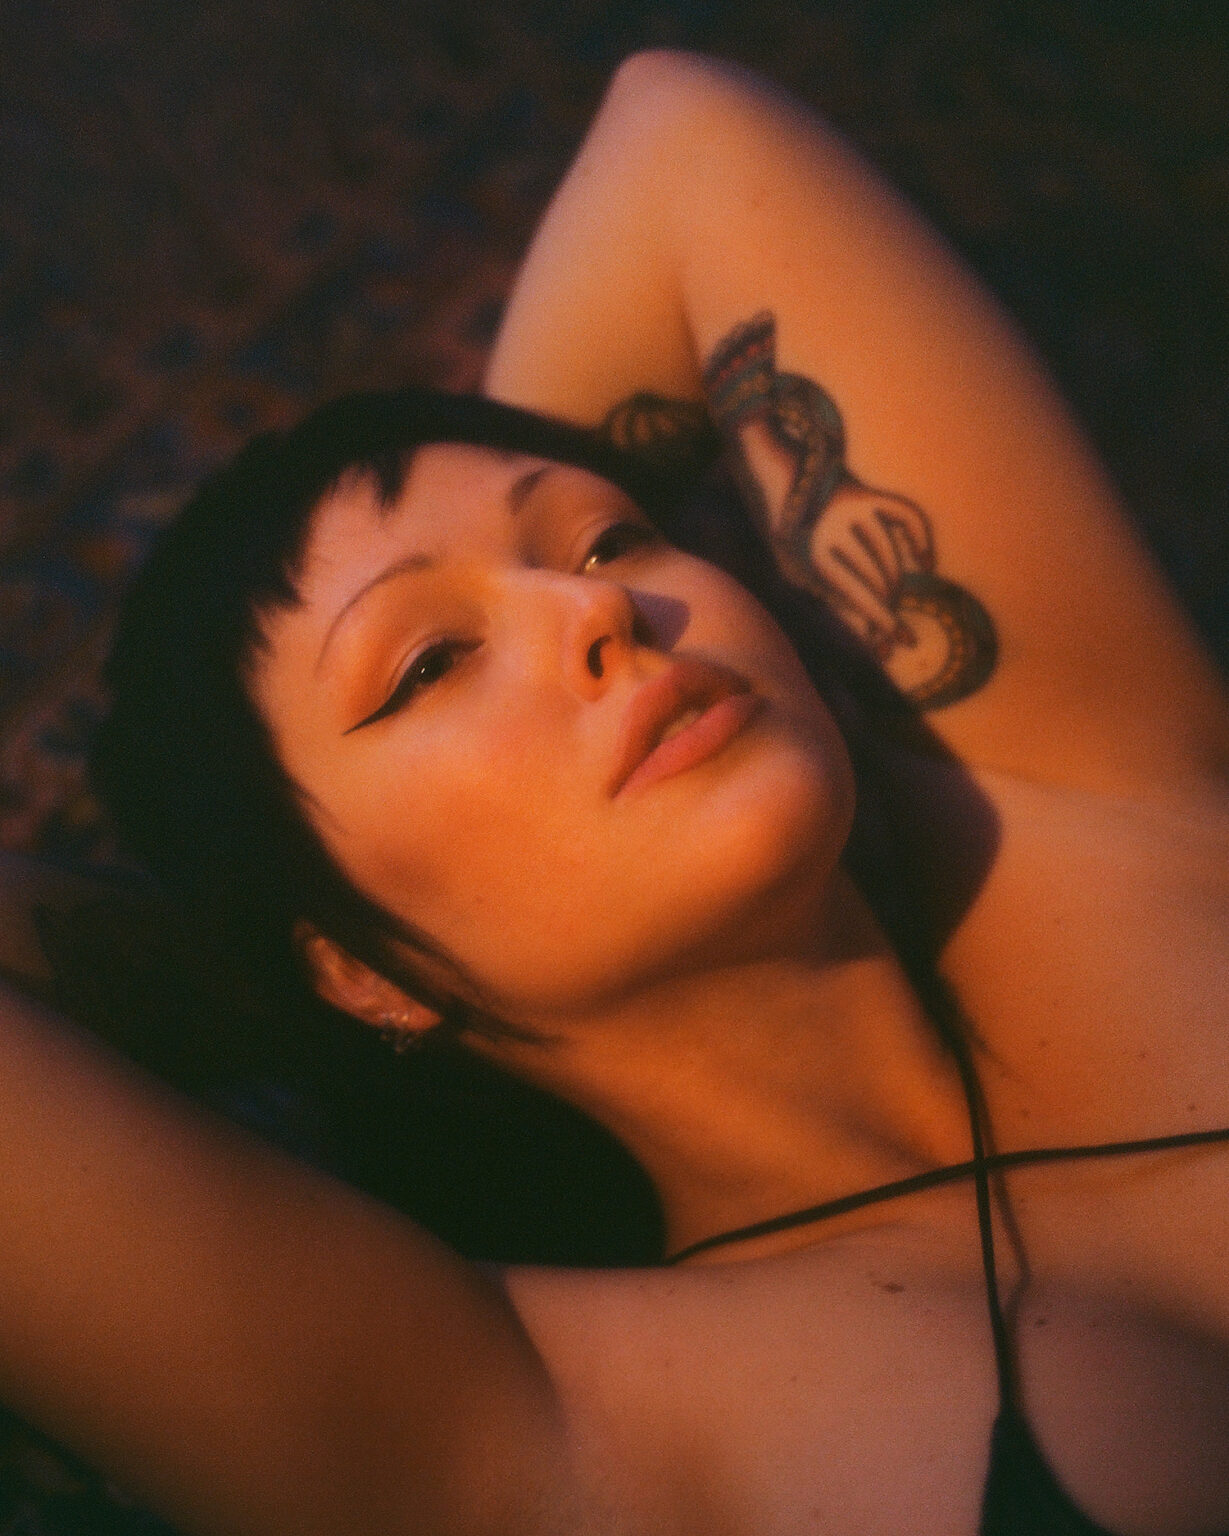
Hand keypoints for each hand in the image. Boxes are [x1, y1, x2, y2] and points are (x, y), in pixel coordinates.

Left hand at [803, 477, 934, 652]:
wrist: (784, 483)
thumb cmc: (792, 540)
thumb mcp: (799, 574)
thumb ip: (834, 600)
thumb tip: (874, 637)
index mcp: (815, 552)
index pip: (858, 594)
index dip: (880, 621)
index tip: (893, 645)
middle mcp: (837, 527)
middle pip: (878, 577)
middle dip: (888, 608)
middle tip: (892, 631)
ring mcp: (857, 507)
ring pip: (892, 556)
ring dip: (896, 586)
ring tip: (893, 604)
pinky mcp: (871, 493)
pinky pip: (910, 515)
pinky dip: (922, 538)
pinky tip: (925, 562)